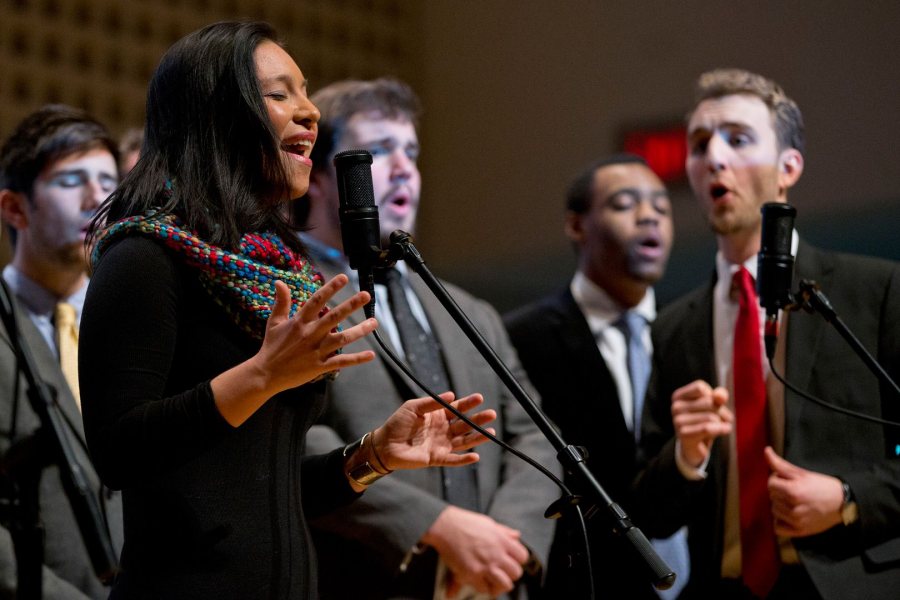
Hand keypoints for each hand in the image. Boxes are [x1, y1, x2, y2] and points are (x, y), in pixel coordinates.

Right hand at [255, 275, 376, 391]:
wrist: (266, 373)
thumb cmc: (271, 346)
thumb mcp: (274, 322)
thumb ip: (281, 302)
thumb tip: (279, 282)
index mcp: (300, 322)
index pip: (317, 301)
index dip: (331, 288)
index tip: (344, 277)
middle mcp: (310, 334)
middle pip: (334, 317)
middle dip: (351, 305)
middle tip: (366, 295)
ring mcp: (317, 350)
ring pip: (342, 339)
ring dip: (360, 330)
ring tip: (374, 322)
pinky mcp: (320, 366)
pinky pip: (341, 361)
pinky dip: (357, 359)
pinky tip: (371, 355)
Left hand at [372, 392, 495, 470]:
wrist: (384, 445)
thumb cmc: (397, 423)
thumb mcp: (413, 407)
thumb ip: (432, 402)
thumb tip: (451, 395)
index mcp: (438, 416)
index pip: (457, 408)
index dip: (468, 404)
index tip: (480, 398)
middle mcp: (443, 430)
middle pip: (465, 425)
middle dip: (478, 419)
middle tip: (491, 414)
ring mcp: (441, 444)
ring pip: (464, 441)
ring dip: (477, 438)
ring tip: (491, 433)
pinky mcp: (436, 458)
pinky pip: (453, 459)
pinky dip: (464, 460)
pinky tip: (475, 456)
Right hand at [422, 506, 529, 597]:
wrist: (445, 526)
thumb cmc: (464, 522)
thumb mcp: (488, 523)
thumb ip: (504, 531)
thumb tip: (516, 535)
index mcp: (502, 540)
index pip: (523, 556)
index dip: (518, 560)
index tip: (511, 561)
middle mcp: (496, 553)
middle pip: (516, 573)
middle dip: (510, 574)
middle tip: (502, 572)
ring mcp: (485, 565)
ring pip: (505, 584)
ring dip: (500, 584)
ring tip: (493, 581)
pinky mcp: (472, 573)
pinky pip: (485, 589)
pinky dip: (483, 587)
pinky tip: (480, 581)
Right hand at [672, 380, 732, 467]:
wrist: (694, 447)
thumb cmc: (704, 421)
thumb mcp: (713, 405)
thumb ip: (718, 396)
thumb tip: (720, 396)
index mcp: (678, 396)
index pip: (700, 387)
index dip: (713, 396)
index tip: (714, 405)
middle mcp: (675, 407)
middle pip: (709, 402)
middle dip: (722, 411)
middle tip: (723, 419)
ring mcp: (678, 421)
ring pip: (711, 417)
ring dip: (722, 423)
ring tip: (720, 427)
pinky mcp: (684, 435)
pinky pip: (707, 429)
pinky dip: (721, 429)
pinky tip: (724, 430)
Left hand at [765, 447, 843, 536]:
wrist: (842, 503)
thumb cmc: (821, 485)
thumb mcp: (801, 473)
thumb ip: (780, 464)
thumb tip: (766, 450)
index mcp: (793, 491)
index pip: (770, 484)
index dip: (777, 480)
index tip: (788, 481)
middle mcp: (794, 508)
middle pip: (772, 497)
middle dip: (779, 492)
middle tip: (794, 491)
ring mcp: (797, 521)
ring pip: (773, 511)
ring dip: (780, 506)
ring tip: (794, 502)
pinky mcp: (800, 531)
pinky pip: (778, 528)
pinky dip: (781, 522)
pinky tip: (789, 515)